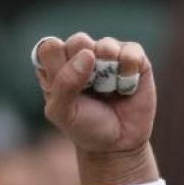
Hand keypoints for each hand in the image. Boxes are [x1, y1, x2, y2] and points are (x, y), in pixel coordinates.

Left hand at [32, 33, 154, 154]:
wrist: (117, 144)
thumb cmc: (84, 126)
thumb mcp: (63, 113)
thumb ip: (65, 84)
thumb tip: (87, 55)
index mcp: (56, 66)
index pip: (50, 47)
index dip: (58, 65)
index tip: (65, 87)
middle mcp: (80, 56)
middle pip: (78, 40)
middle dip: (83, 66)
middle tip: (88, 88)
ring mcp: (107, 55)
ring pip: (105, 44)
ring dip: (107, 71)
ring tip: (107, 89)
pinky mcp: (133, 59)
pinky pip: (132, 50)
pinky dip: (129, 68)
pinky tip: (126, 86)